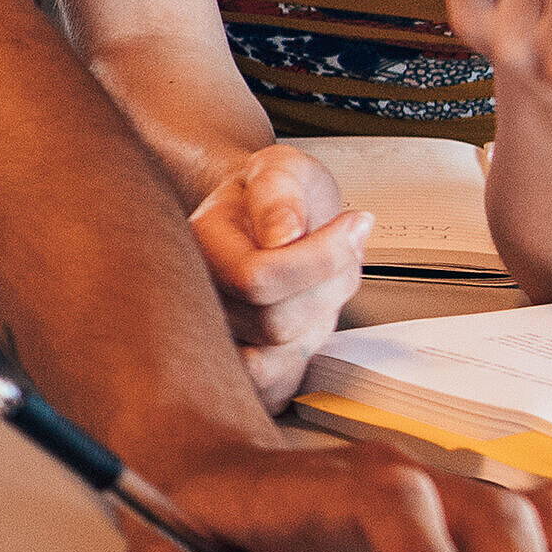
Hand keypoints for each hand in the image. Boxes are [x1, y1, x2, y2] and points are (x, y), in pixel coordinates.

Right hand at [185, 145, 366, 400]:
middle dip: (327, 288)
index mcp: (199, 245)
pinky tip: (309, 313)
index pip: (256, 279)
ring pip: (279, 358)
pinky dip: (307, 349)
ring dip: (319, 319)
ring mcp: (217, 335)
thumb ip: (278, 192)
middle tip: (342, 250)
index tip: (352, 225)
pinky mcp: (240, 367)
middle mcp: (199, 295)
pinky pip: (276, 384)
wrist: (272, 216)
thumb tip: (283, 234)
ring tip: (321, 281)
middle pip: (275, 324)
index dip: (319, 258)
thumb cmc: (276, 195)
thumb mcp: (281, 168)